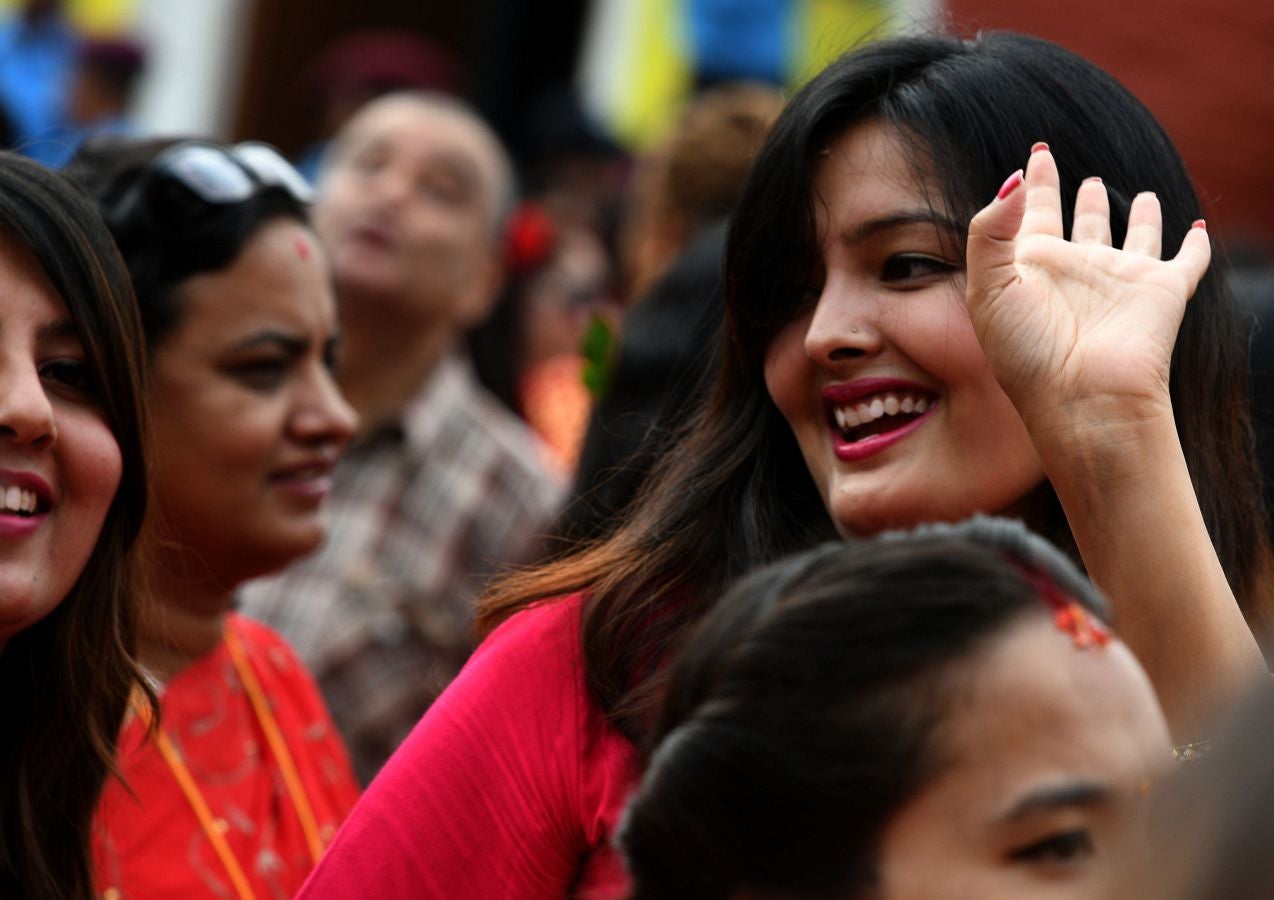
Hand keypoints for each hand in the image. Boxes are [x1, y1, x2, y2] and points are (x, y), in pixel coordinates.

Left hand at [965, 144, 1210, 437]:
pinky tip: (1198, 227)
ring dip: (1136, 216)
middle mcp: (1077, 271)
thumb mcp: (989, 287)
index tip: (1036, 155)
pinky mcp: (1161, 292)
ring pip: (1133, 236)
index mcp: (1033, 268)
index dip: (1035, 184)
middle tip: (1082, 177)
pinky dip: (1195, 243)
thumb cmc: (1027, 353)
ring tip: (1137, 194)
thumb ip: (992, 230)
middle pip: (1082, 223)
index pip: (1033, 214)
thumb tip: (1015, 181)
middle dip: (1082, 200)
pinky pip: (1187, 260)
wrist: (1082, 397)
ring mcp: (1120, 280)